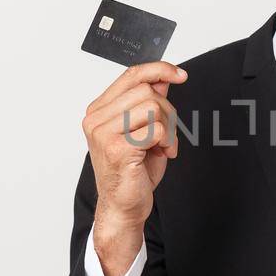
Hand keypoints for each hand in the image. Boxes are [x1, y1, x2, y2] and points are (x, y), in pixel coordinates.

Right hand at [82, 60, 185, 264]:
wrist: (124, 205)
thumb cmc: (132, 170)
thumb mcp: (143, 130)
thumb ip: (149, 103)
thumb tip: (163, 78)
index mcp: (99, 110)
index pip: (130, 75)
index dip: (158, 69)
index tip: (179, 74)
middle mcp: (96, 119)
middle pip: (146, 90)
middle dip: (167, 110)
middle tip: (167, 134)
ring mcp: (104, 133)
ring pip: (152, 107)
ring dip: (168, 128)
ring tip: (163, 145)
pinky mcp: (117, 148)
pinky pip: (156, 129)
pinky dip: (167, 141)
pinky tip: (162, 154)